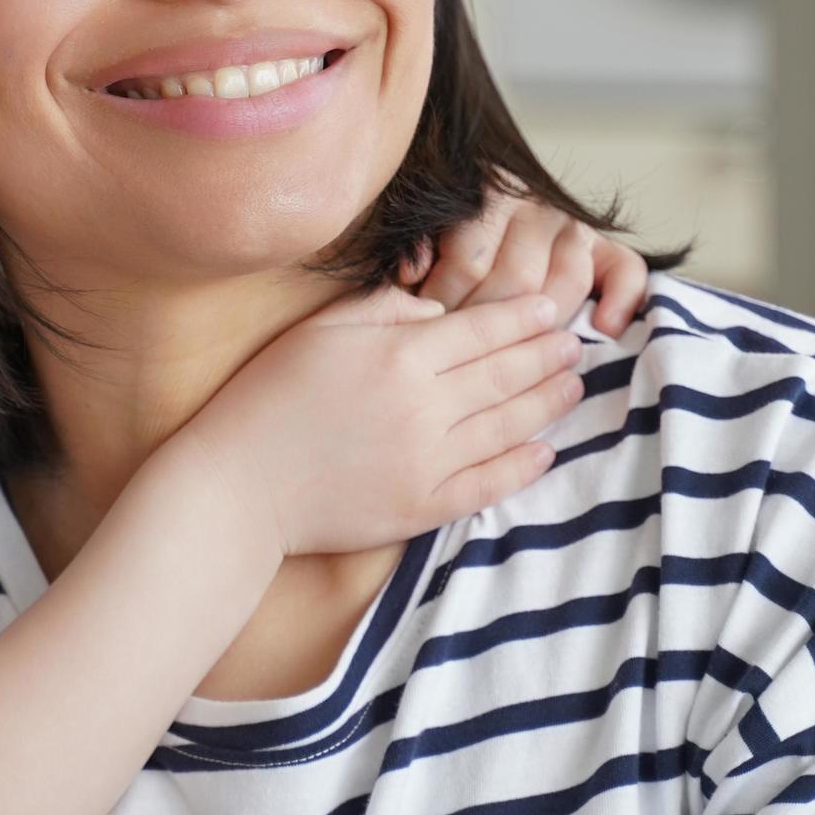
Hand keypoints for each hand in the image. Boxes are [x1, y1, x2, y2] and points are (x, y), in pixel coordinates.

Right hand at [172, 284, 586, 556]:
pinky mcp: (422, 507)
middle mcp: (423, 405)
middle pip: (505, 374)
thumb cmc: (268, 398)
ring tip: (574, 387)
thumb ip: (383, 308)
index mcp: (399, 354)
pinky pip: (488, 483)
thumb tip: (437, 310)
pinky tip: (544, 451)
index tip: (550, 311)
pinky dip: (522, 467)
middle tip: (576, 345)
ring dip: (548, 404)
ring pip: (508, 425)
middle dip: (547, 356)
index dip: (523, 318)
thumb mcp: (320, 331)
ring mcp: (427, 460)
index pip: (482, 328)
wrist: (237, 487)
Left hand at [403, 188, 649, 336]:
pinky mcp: (605, 248)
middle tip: (465, 349)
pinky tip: (604, 328)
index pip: (470, 261)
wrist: (480, 218)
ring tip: (516, 351)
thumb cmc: (436, 239)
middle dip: (489, 322)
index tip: (429, 323)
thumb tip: (411, 272)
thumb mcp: (416, 231)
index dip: (446, 301)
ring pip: (567, 281)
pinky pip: (626, 270)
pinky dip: (621, 299)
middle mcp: (535, 204)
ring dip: (541, 323)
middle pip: (519, 278)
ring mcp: (572, 226)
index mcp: (486, 193)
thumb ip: (412, 245)